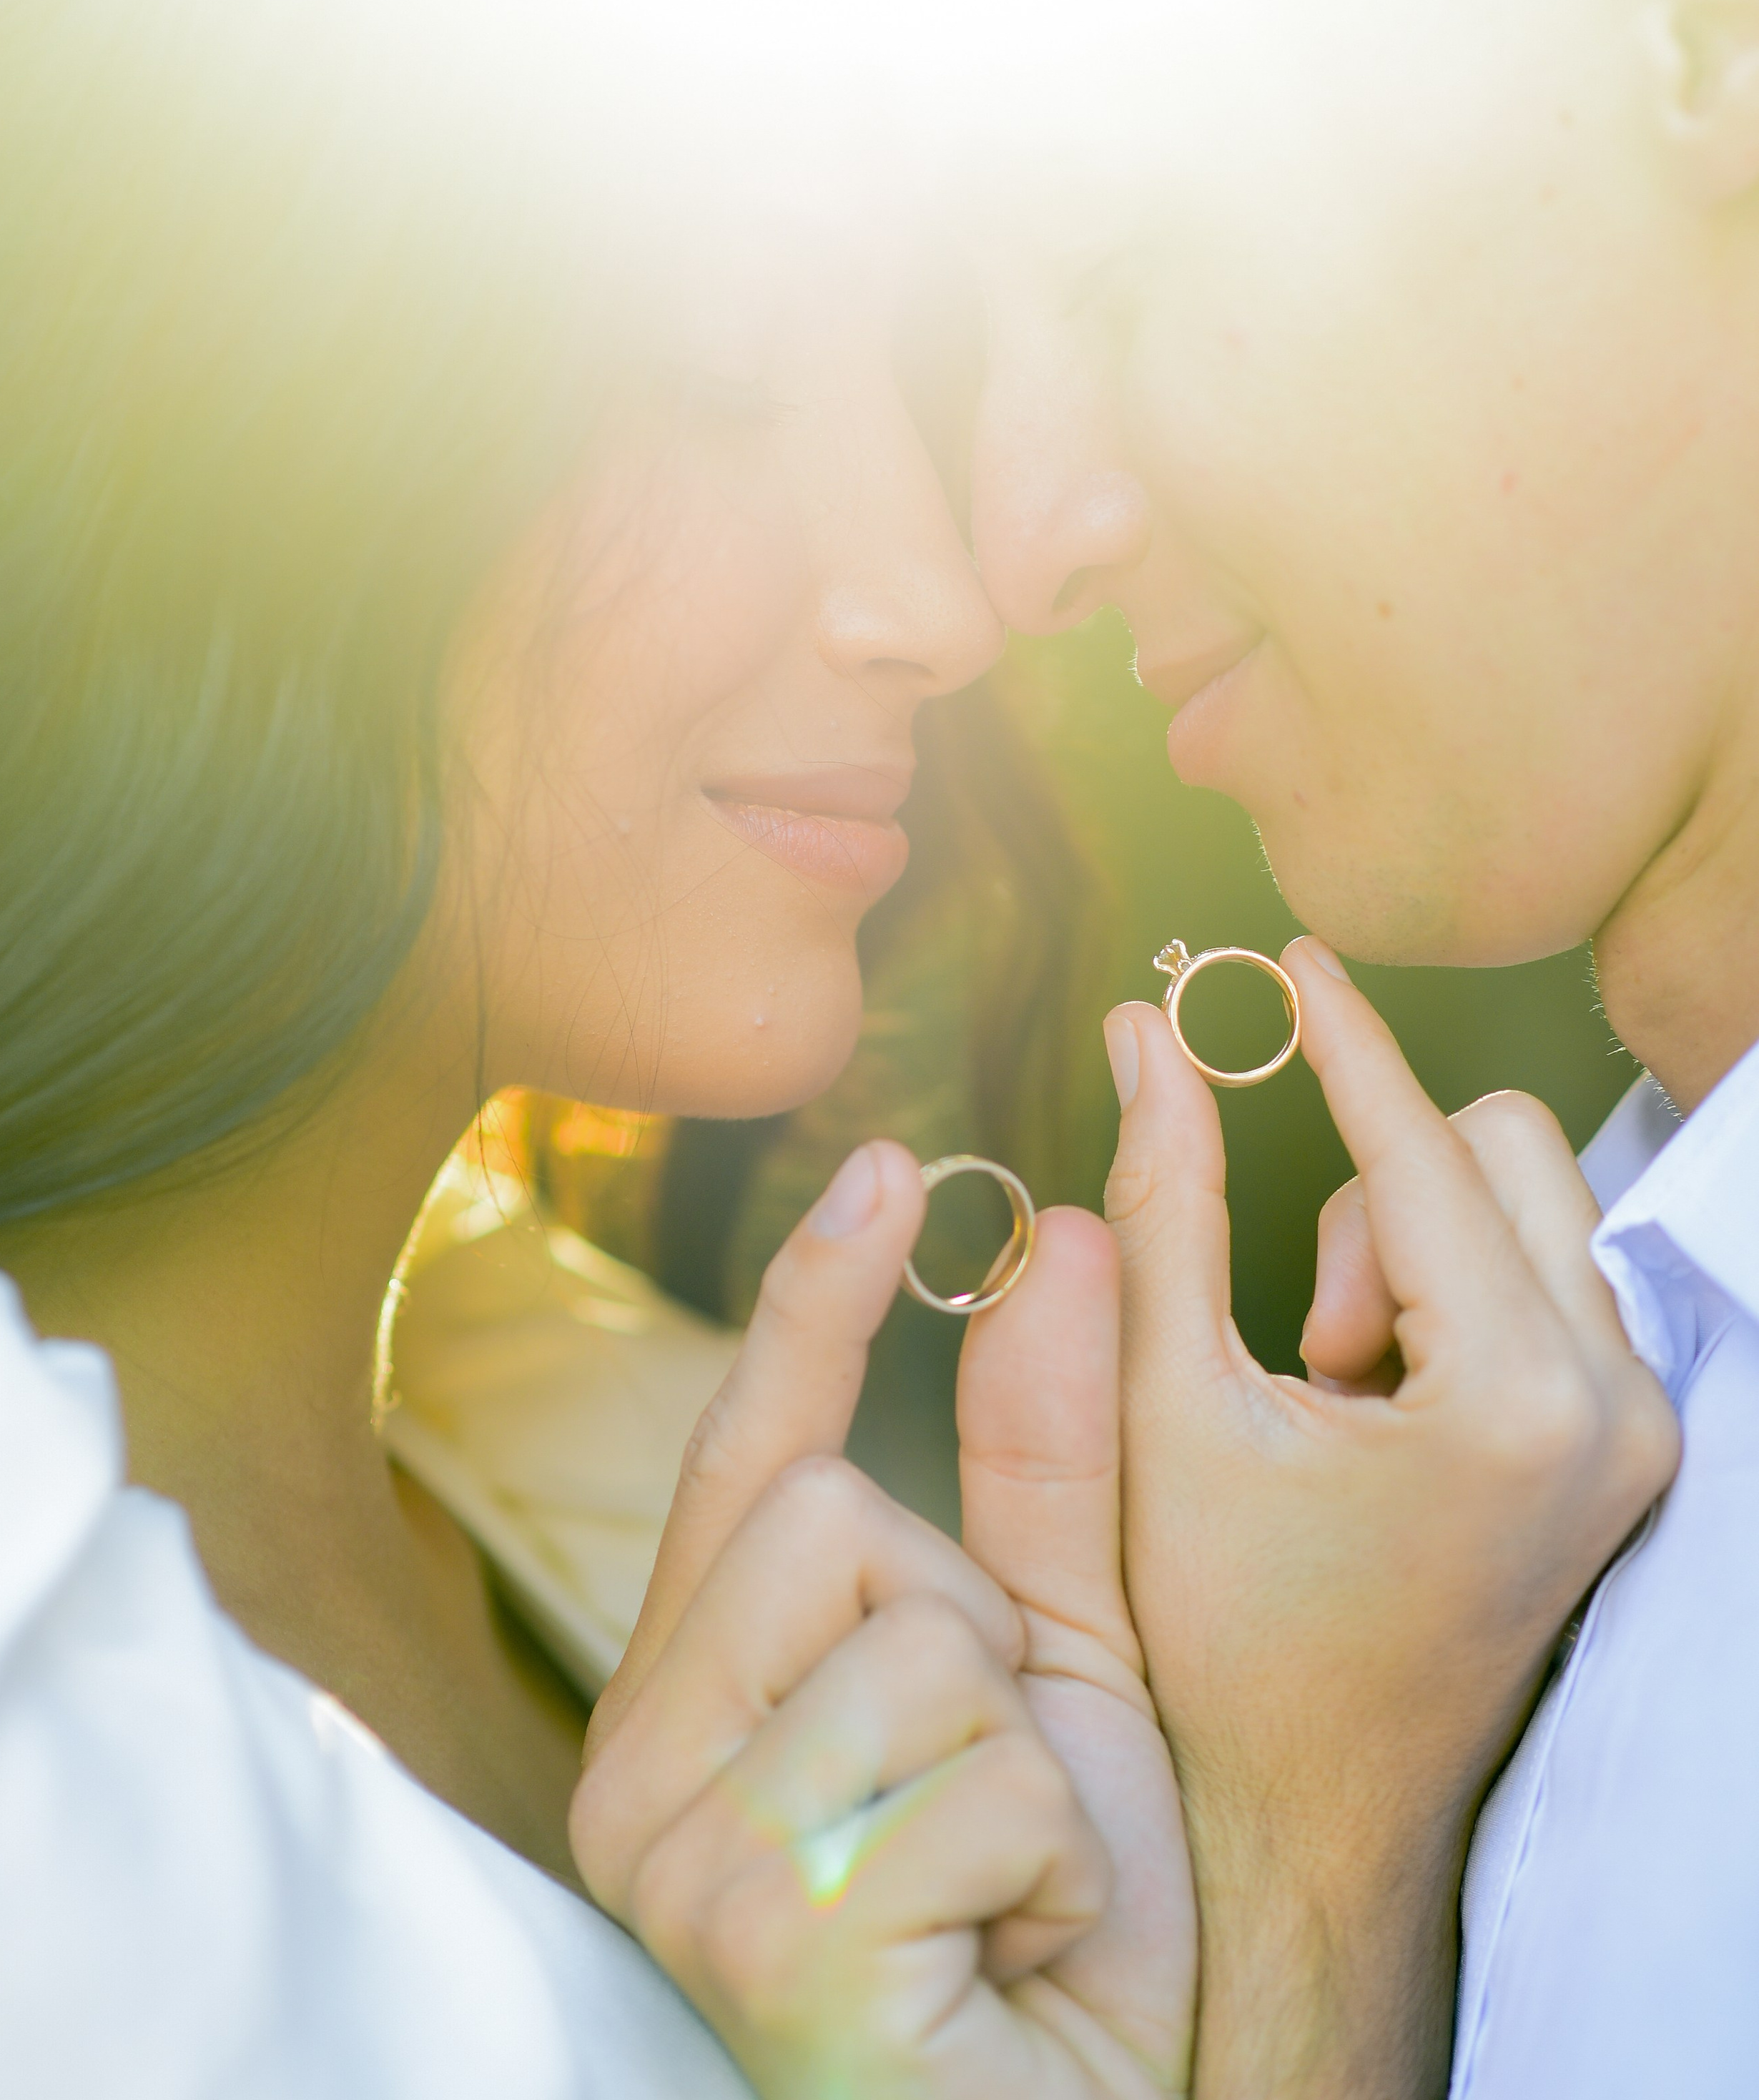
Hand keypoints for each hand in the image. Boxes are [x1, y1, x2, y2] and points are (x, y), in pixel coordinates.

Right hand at [571, 1139, 1195, 2097]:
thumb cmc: (1051, 1924)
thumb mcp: (1054, 1666)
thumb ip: (1041, 1464)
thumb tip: (1054, 1236)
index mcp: (686, 1696)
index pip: (747, 1450)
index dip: (814, 1301)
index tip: (883, 1159)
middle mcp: (639, 1768)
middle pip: (834, 1512)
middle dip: (973, 1636)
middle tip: (984, 1787)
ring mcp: (686, 1862)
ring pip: (919, 1640)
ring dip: (1025, 1768)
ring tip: (1000, 1890)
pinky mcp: (771, 1946)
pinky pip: (981, 1786)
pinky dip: (1051, 1868)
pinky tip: (1009, 1957)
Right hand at [1101, 940, 1678, 2099]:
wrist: (1314, 1822)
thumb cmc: (1224, 1641)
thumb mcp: (1169, 1409)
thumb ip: (1157, 1204)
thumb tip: (1142, 1038)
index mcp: (1511, 1400)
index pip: (1416, 1147)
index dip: (1337, 1038)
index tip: (1283, 960)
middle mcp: (1614, 1407)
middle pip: (1500, 1149)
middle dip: (1375, 1195)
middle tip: (1303, 1332)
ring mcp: (1639, 1433)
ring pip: (1527, 1204)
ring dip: (1411, 1248)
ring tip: (1333, 1387)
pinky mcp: (1630, 1449)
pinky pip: (1547, 1277)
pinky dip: (1451, 1297)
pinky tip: (1379, 1410)